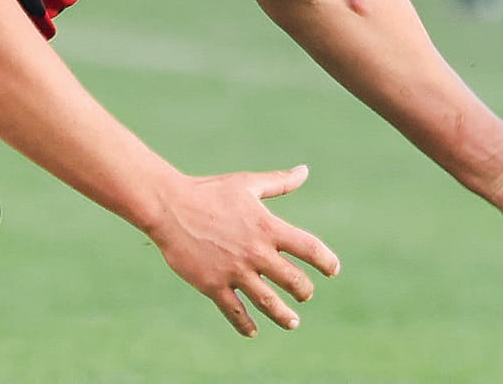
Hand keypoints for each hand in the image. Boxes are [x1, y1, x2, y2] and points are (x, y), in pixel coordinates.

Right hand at [145, 165, 340, 336]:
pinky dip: (246, 324)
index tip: (333, 269)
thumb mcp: (247, 184)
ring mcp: (234, 271)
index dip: (325, 260)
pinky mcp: (213, 285)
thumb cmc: (209, 192)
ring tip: (293, 322)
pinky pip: (234, 311)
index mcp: (266, 226)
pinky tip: (253, 330)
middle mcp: (255, 251)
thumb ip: (279, 182)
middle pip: (292, 280)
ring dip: (283, 315)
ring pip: (267, 302)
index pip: (307, 247)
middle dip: (304, 291)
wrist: (169, 207)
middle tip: (306, 295)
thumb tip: (304, 171)